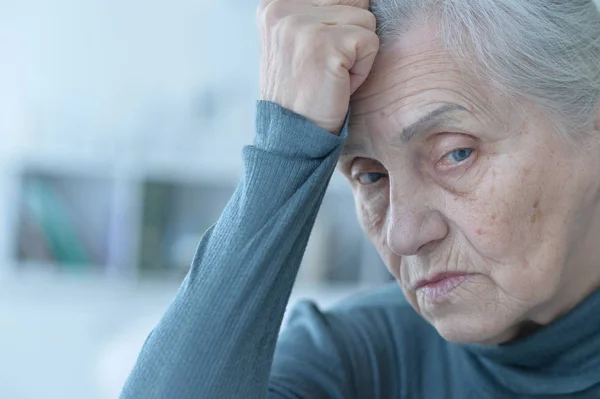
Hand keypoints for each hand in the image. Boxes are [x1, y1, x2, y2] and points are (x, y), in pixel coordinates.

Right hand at [257, 0, 378, 134]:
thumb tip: (360, 0)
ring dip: (357, 54)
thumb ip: (319, 13)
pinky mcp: (325, 44)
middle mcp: (282, 8)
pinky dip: (362, 69)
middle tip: (326, 66)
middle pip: (353, 1)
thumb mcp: (297, 42)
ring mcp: (302, 25)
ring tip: (330, 75)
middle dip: (351, 36)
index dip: (341, 26)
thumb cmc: (301, 93)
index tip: (319, 55)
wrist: (291, 135)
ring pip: (365, 20)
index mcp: (274, 4)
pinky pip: (370, 42)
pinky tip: (337, 83)